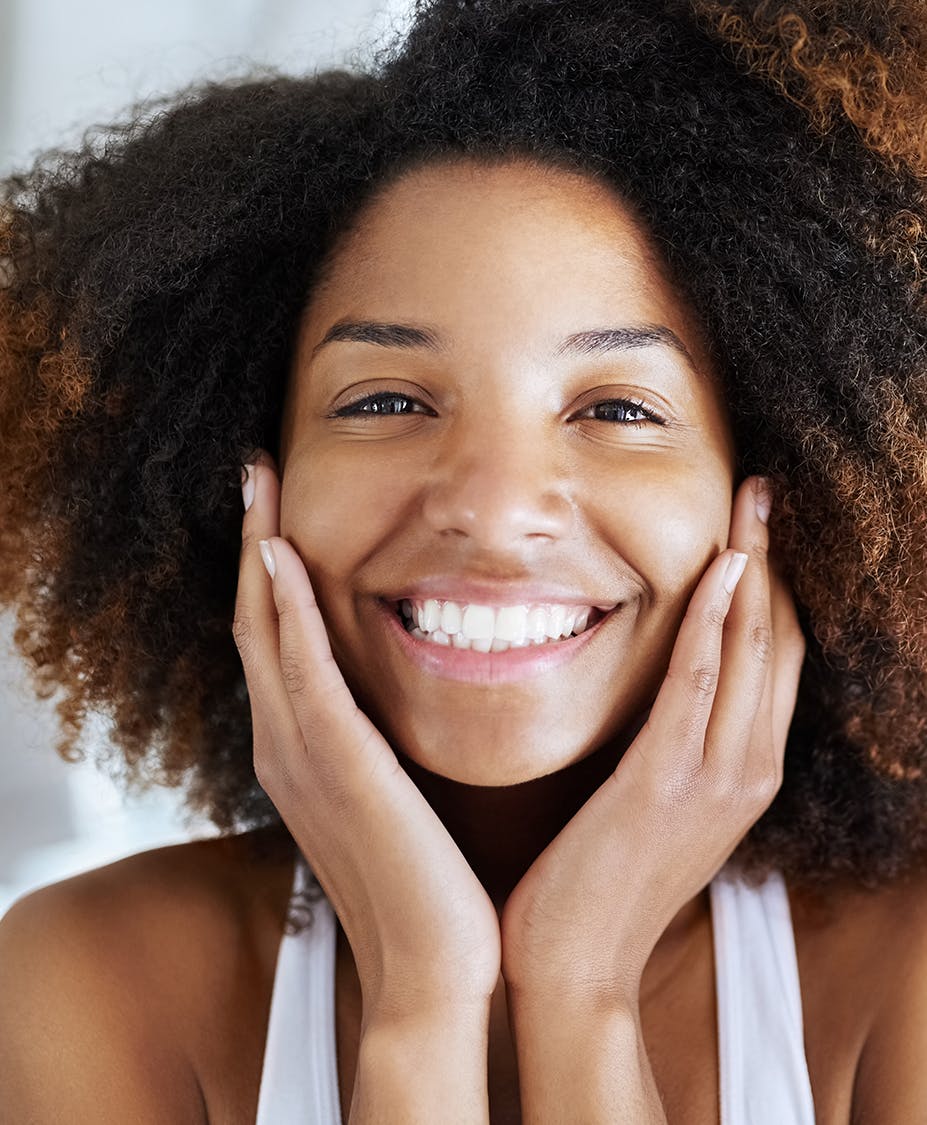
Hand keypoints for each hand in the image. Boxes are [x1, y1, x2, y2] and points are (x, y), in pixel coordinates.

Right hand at [233, 453, 500, 1021]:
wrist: (434, 967)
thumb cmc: (426, 883)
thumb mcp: (393, 797)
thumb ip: (377, 745)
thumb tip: (394, 703)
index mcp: (301, 752)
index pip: (273, 641)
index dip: (266, 571)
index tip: (276, 511)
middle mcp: (286, 746)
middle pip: (253, 621)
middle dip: (251, 543)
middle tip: (255, 474)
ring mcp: (302, 755)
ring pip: (264, 632)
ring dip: (258, 554)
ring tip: (259, 487)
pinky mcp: (337, 765)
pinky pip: (303, 672)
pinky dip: (285, 612)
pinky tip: (280, 557)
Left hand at [499, 476, 805, 1008]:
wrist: (577, 964)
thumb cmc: (603, 882)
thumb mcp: (659, 806)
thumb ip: (676, 748)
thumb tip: (665, 692)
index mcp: (747, 773)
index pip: (777, 661)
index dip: (775, 589)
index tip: (759, 530)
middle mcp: (750, 769)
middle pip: (780, 642)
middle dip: (776, 561)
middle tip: (765, 493)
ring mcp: (718, 777)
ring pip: (753, 650)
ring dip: (754, 569)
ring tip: (753, 504)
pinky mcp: (668, 780)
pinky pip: (701, 682)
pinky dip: (716, 619)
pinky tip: (720, 568)